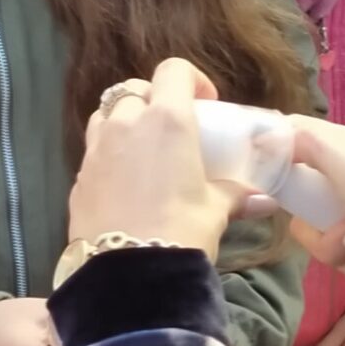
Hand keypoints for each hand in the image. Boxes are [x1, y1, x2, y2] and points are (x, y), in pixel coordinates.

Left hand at [69, 61, 238, 259]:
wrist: (128, 275)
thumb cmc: (181, 232)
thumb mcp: (215, 210)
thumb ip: (236, 195)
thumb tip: (265, 200)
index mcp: (166, 120)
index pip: (173, 71)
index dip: (191, 80)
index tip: (205, 104)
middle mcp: (126, 124)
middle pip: (135, 90)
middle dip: (154, 100)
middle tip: (172, 128)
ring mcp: (96, 150)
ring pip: (105, 115)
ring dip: (123, 121)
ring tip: (142, 149)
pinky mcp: (79, 178)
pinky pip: (94, 151)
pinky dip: (108, 154)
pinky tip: (124, 182)